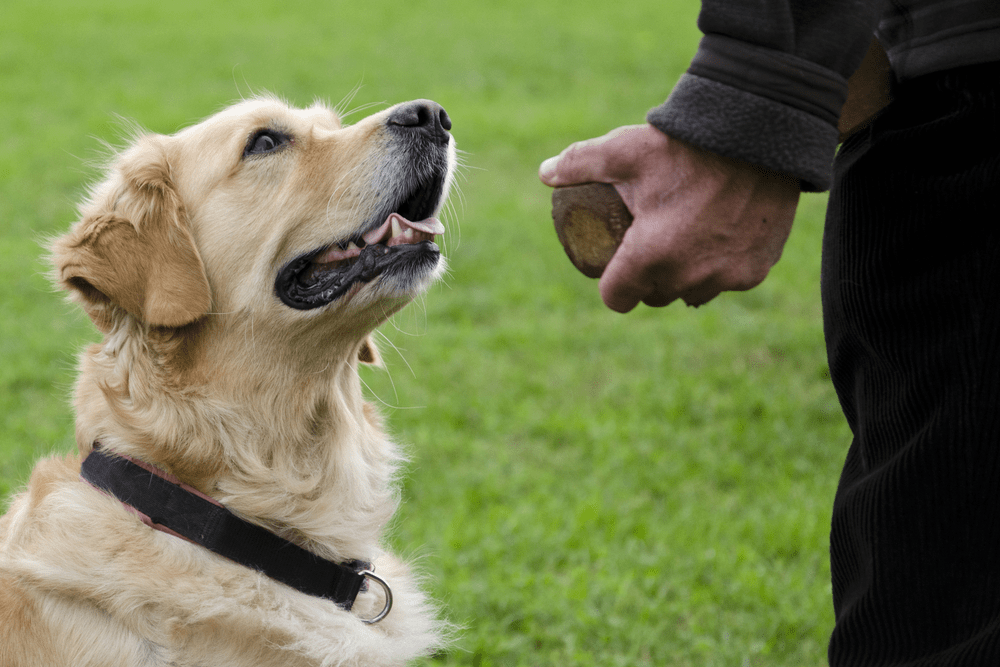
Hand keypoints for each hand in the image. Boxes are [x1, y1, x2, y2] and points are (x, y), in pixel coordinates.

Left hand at [539, 125, 800, 311]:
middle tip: (646, 251)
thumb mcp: (625, 150)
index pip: (616, 297)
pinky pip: (730, 280)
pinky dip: (722, 267)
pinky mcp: (756, 271)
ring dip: (684, 279)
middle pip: (655, 296)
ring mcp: (725, 277)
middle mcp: (688, 276)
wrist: (758, 135)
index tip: (613, 268)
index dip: (611, 285)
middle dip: (647, 280)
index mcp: (650, 256)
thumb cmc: (685, 144)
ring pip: (693, 292)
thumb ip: (580, 163)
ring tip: (680, 249)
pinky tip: (716, 246)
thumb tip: (545, 173)